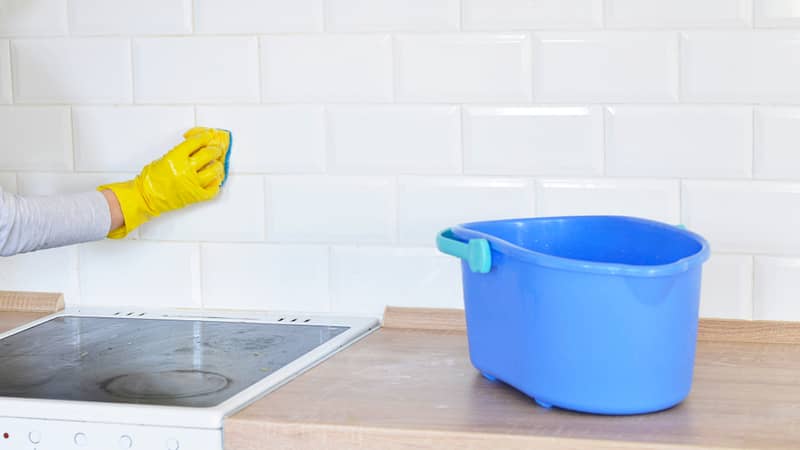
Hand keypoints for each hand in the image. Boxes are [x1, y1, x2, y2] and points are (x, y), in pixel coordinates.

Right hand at [98, 127, 230, 237]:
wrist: (146, 197)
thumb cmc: (151, 179)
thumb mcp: (164, 158)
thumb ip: (180, 153)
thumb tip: (196, 148)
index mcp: (176, 157)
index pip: (196, 142)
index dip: (205, 137)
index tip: (209, 135)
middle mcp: (186, 169)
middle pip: (209, 155)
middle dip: (214, 150)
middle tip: (216, 150)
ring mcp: (192, 183)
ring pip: (214, 171)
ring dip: (218, 166)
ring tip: (217, 165)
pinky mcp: (196, 196)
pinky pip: (213, 190)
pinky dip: (215, 184)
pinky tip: (214, 180)